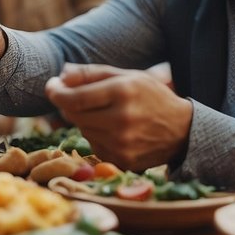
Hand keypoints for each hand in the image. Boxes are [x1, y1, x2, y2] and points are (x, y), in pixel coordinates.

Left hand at [44, 63, 191, 171]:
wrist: (183, 130)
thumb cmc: (152, 97)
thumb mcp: (127, 76)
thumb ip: (92, 73)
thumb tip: (61, 76)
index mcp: (122, 92)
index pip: (74, 98)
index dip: (56, 93)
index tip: (51, 87)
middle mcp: (121, 120)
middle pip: (74, 115)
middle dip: (69, 104)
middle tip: (73, 96)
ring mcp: (121, 144)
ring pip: (83, 130)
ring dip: (85, 120)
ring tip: (105, 112)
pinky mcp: (122, 161)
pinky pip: (94, 146)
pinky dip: (97, 136)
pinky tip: (114, 130)